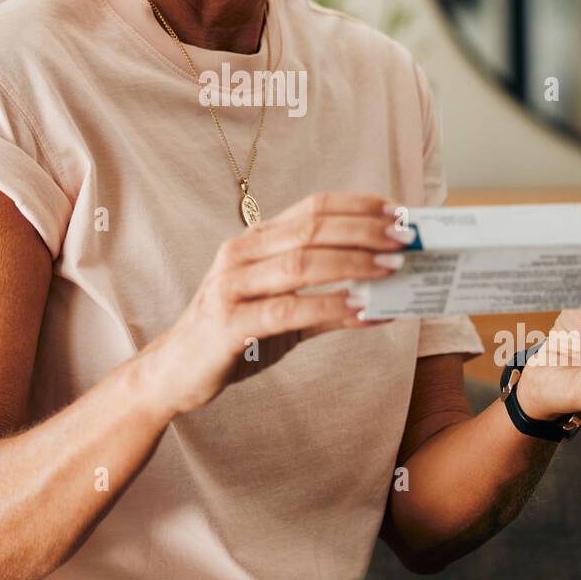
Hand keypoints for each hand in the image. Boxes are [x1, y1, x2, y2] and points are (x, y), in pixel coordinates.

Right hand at [146, 191, 413, 416]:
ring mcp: (231, 286)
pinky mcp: (228, 324)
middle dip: (363, 231)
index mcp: (255, 242)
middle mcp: (241, 254)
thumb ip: (328, 303)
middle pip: (311, 229)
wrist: (175, 373)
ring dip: (351, 264)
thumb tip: (384, 302)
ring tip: (391, 269)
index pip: (312, 208)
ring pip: (300, 264)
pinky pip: (286, 310)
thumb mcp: (284, 314)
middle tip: (405, 240)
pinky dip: (327, 307)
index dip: (357, 206)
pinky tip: (360, 310)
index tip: (396, 212)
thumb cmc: (235, 336)